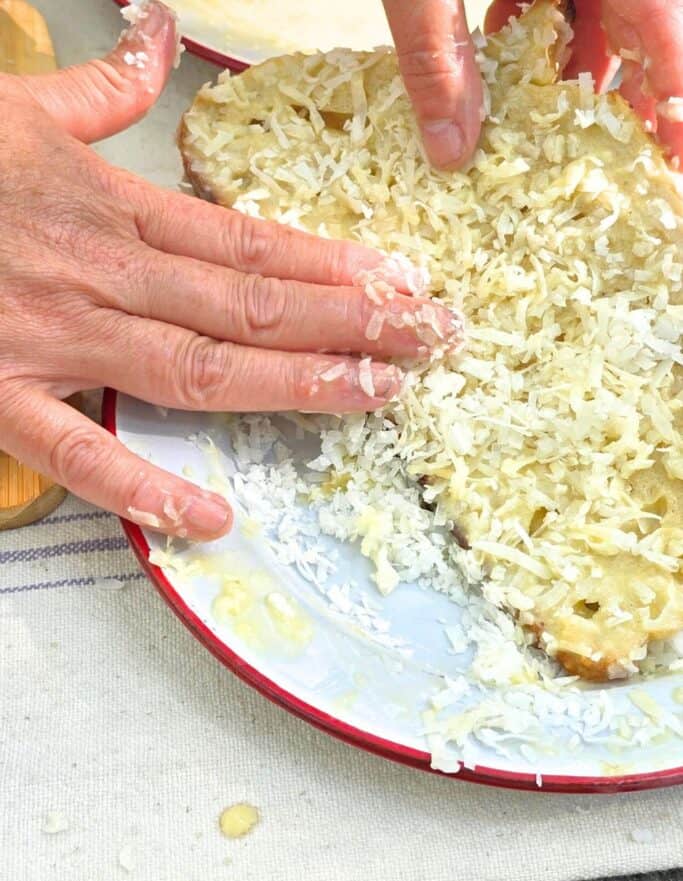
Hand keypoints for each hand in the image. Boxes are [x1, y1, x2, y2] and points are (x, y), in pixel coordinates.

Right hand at [0, 1, 451, 541]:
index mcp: (110, 210)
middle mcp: (101, 276)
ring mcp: (56, 340)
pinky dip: (143, 488)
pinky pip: (77, 453)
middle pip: (247, 305)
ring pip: (194, 368)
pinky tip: (212, 519)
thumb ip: (100, 88)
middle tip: (430, 341)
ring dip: (292, 385)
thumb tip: (155, 36)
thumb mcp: (18, 111)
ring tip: (371, 397)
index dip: (332, 265)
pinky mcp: (1, 395)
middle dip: (349, 324)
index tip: (404, 283)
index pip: (246, 243)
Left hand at [384, 0, 682, 168]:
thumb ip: (435, 52)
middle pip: (637, 13)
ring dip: (573, 58)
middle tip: (619, 155)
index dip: (672, 93)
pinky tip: (506, 50)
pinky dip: (537, 15)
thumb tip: (451, 151)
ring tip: (551, 120)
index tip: (677, 154)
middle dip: (624, 86)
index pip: (660, 20)